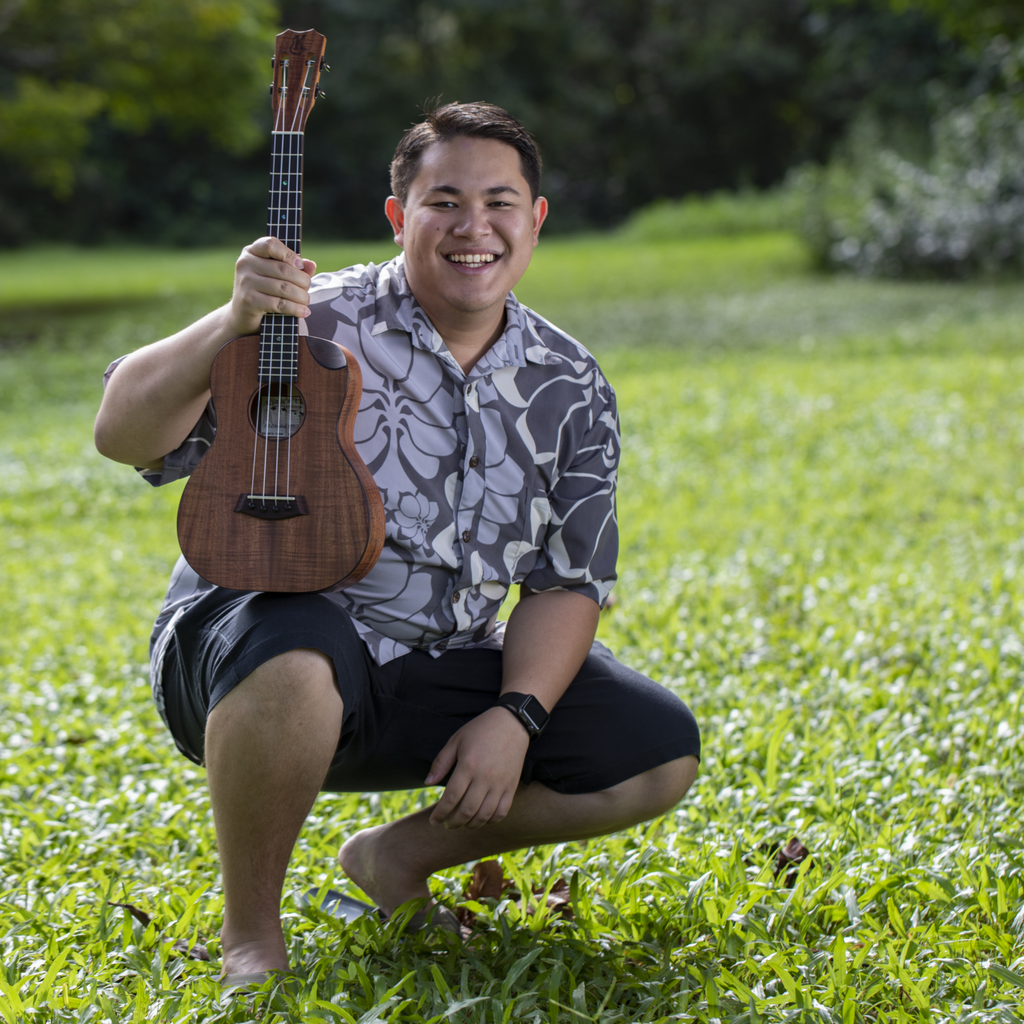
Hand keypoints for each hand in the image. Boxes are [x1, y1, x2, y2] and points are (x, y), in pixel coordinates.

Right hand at [229, 237, 316, 335]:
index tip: (300, 266)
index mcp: (252, 252)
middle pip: (284, 269)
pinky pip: (279, 303)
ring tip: (306, 301)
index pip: (271, 245)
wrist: (243, 316)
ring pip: (284, 287)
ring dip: (301, 296)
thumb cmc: (264, 292)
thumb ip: (295, 269)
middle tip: (307, 289)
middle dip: (302, 281)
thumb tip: (311, 265)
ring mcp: (245, 282)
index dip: (289, 254)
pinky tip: (304, 312)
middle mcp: (245, 264)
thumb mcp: (278, 277)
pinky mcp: (249, 301)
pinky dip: (295, 308)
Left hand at [425, 707, 529, 828]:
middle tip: (446, 824)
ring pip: (484, 815)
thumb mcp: (456, 740)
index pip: (451, 798)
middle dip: (453, 822)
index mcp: (468, 765)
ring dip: (470, 825)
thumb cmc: (481, 729)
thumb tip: (428, 783)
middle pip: (466, 811)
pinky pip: (502, 812)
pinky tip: (482, 819)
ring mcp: (500, 783)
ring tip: (462, 824)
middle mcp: (485, 777)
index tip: (434, 821)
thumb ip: (441, 762)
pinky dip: (490, 821)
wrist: (512, 722)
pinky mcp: (512, 786)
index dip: (440, 813)